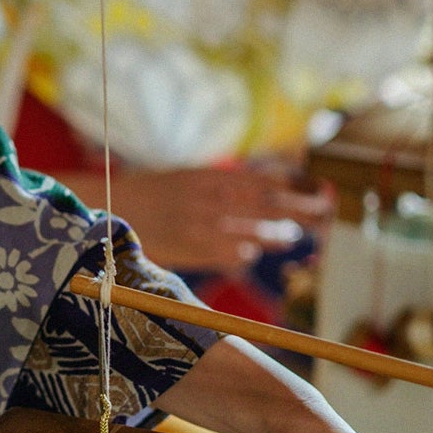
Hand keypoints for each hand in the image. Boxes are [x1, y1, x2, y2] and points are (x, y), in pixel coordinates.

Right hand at [61, 163, 332, 272]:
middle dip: (302, 212)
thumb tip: (272, 189)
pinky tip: (245, 251)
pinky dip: (245, 254)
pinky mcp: (194, 252)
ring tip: (289, 236)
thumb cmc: (153, 194)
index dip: (298, 184)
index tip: (320, 187)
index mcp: (211, 176)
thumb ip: (226, 185)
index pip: (267, 179)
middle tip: (325, 215)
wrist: (107, 208)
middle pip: (271, 207)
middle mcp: (210, 199)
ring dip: (277, 235)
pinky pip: (234, 255)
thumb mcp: (190, 178)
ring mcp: (203, 227)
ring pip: (257, 234)